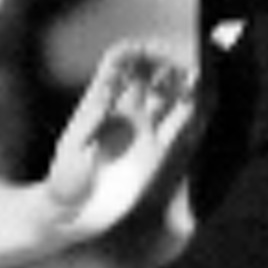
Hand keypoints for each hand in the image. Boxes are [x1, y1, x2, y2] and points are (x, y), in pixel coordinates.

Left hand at [45, 39, 193, 223]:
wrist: (75, 216)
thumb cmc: (64, 184)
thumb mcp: (70, 152)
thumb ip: (87, 125)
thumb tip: (104, 97)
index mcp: (100, 100)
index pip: (122, 61)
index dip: (139, 51)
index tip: (155, 53)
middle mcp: (124, 109)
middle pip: (151, 70)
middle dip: (169, 59)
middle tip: (186, 64)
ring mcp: (142, 128)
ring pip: (169, 92)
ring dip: (184, 81)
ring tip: (198, 78)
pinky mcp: (157, 151)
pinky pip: (179, 123)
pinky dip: (192, 109)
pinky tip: (202, 100)